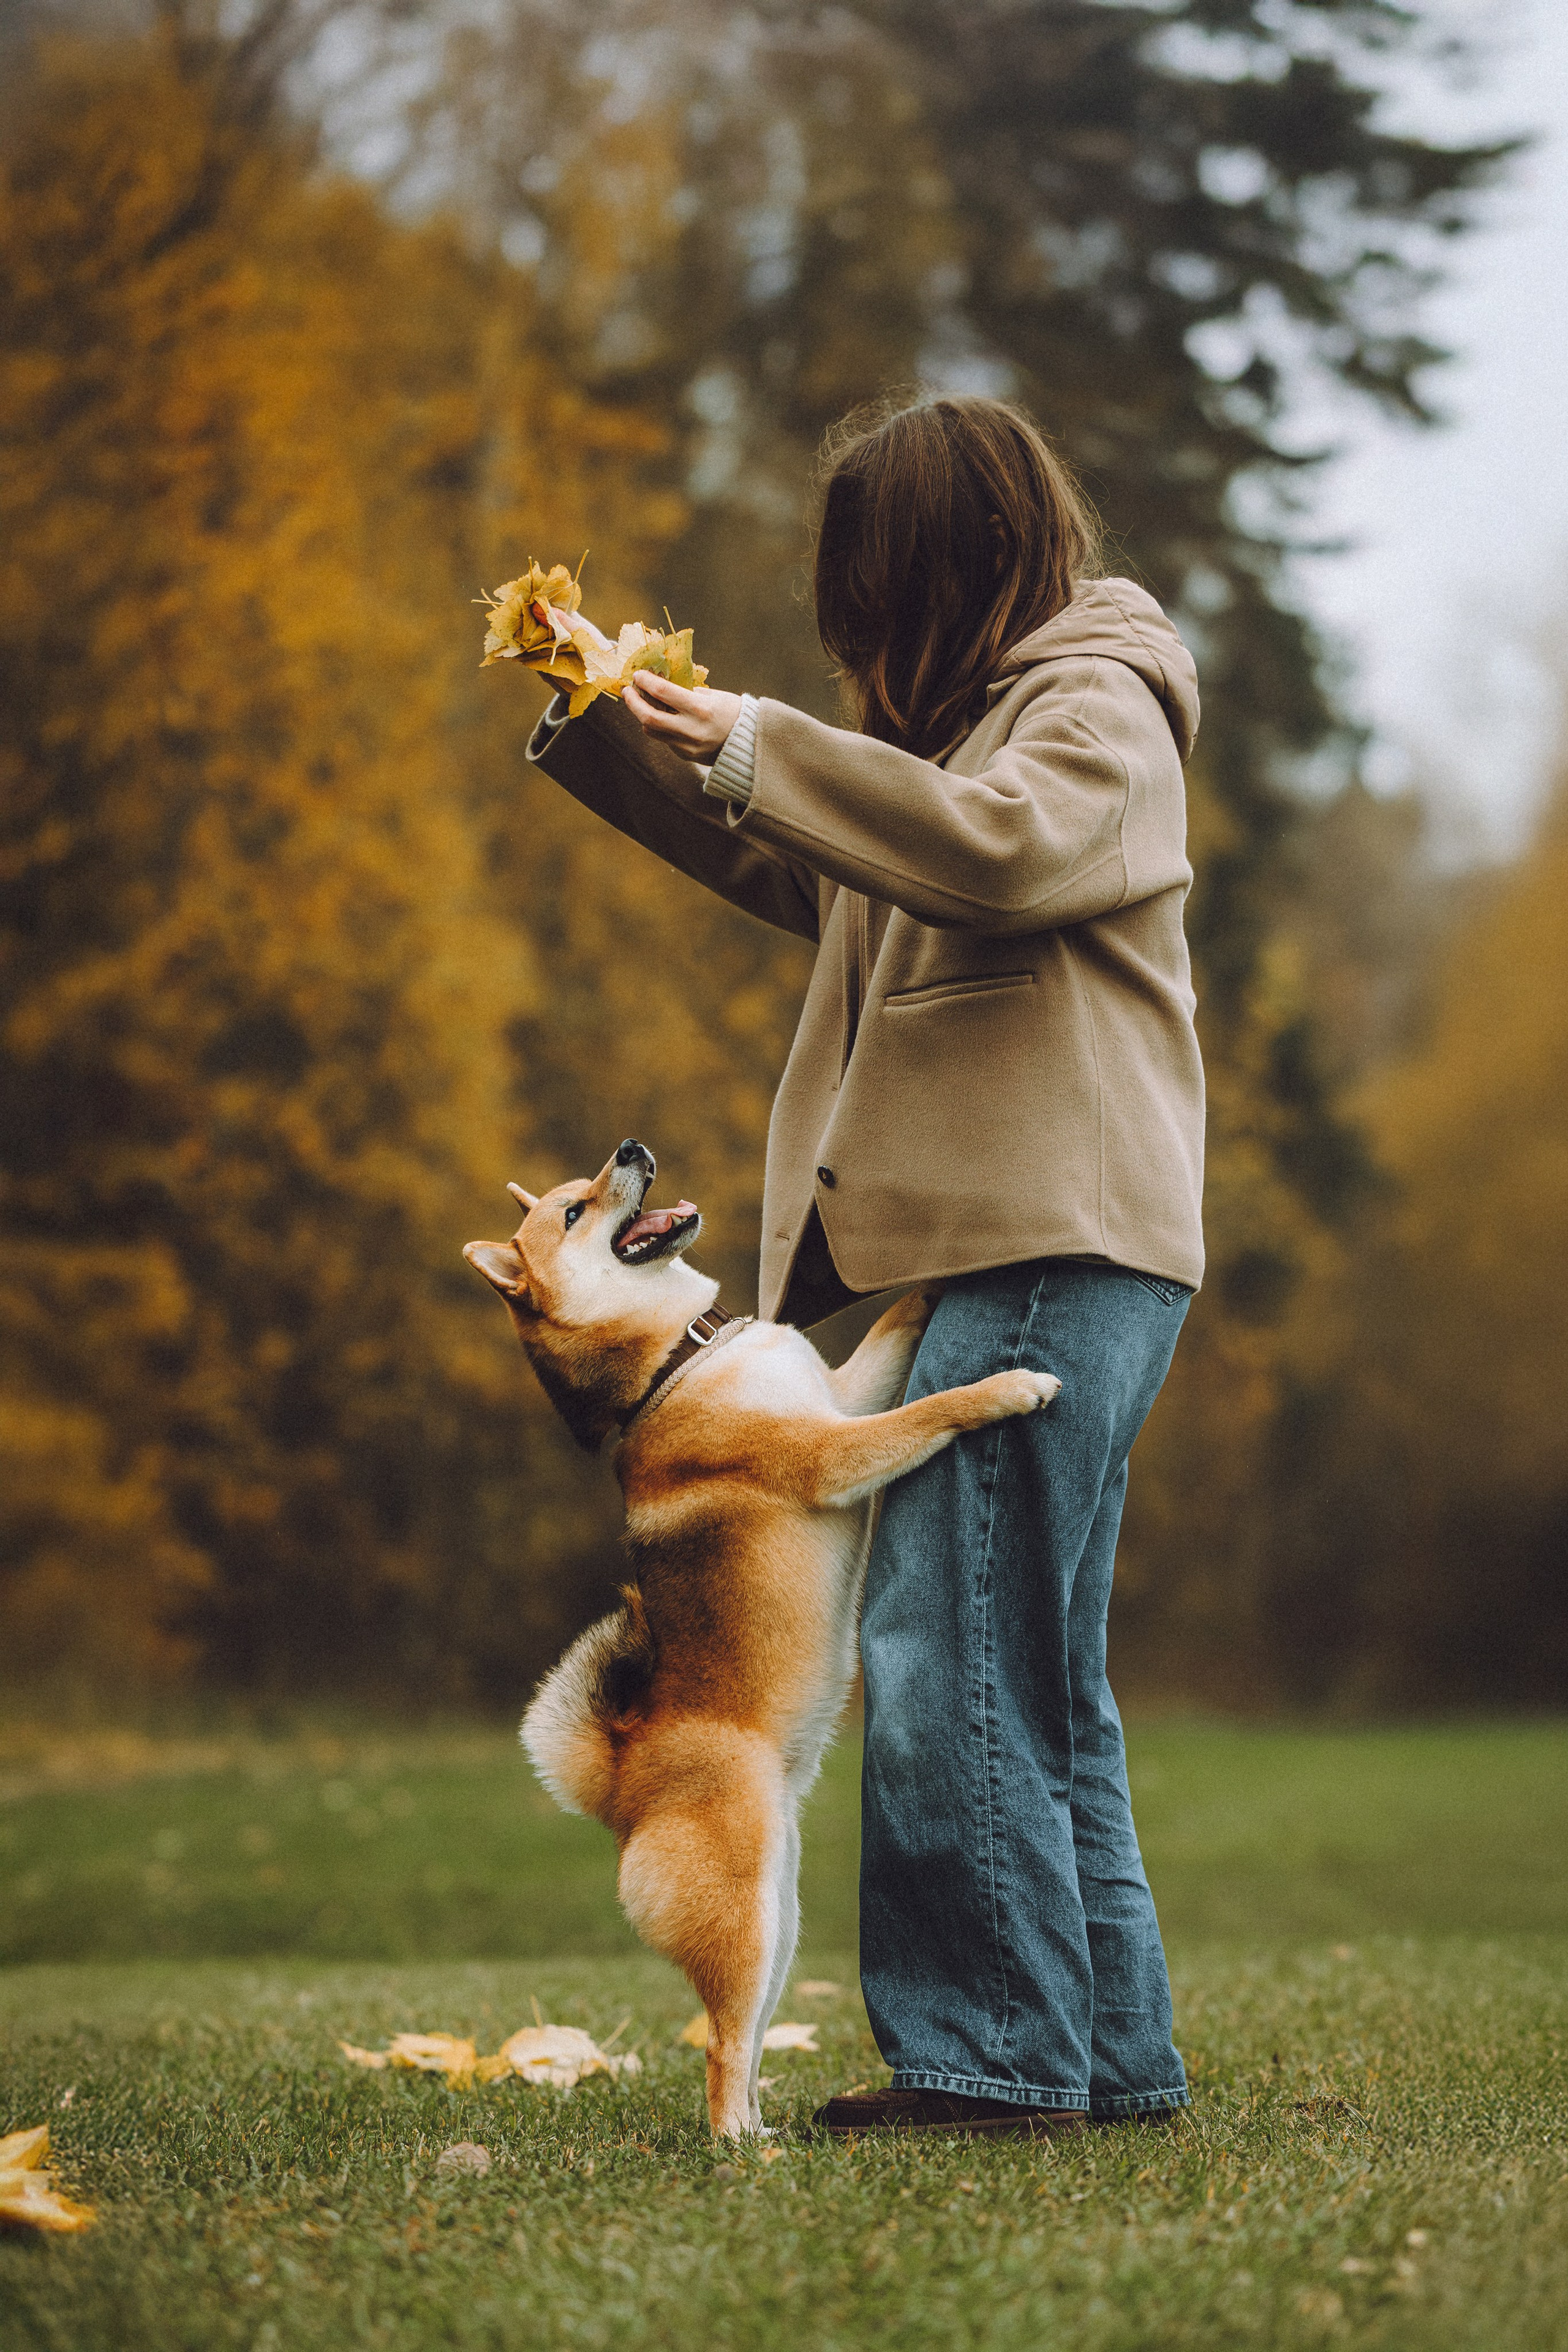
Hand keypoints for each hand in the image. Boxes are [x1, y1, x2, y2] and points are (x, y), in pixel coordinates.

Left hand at [623, 671, 742, 762]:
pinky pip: (665, 739)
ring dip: (643, 715)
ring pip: (652, 731)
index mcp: (700, 709)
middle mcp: (691, 729)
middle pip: (649, 717)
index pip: (663, 692)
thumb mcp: (713, 695)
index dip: (646, 682)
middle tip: (628, 691)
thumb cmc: (733, 713)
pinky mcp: (685, 755)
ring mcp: (687, 746)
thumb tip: (660, 684)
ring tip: (642, 703)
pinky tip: (665, 718)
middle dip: (633, 703)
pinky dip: (660, 727)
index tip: (638, 675)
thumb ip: (686, 692)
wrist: (750, 743)